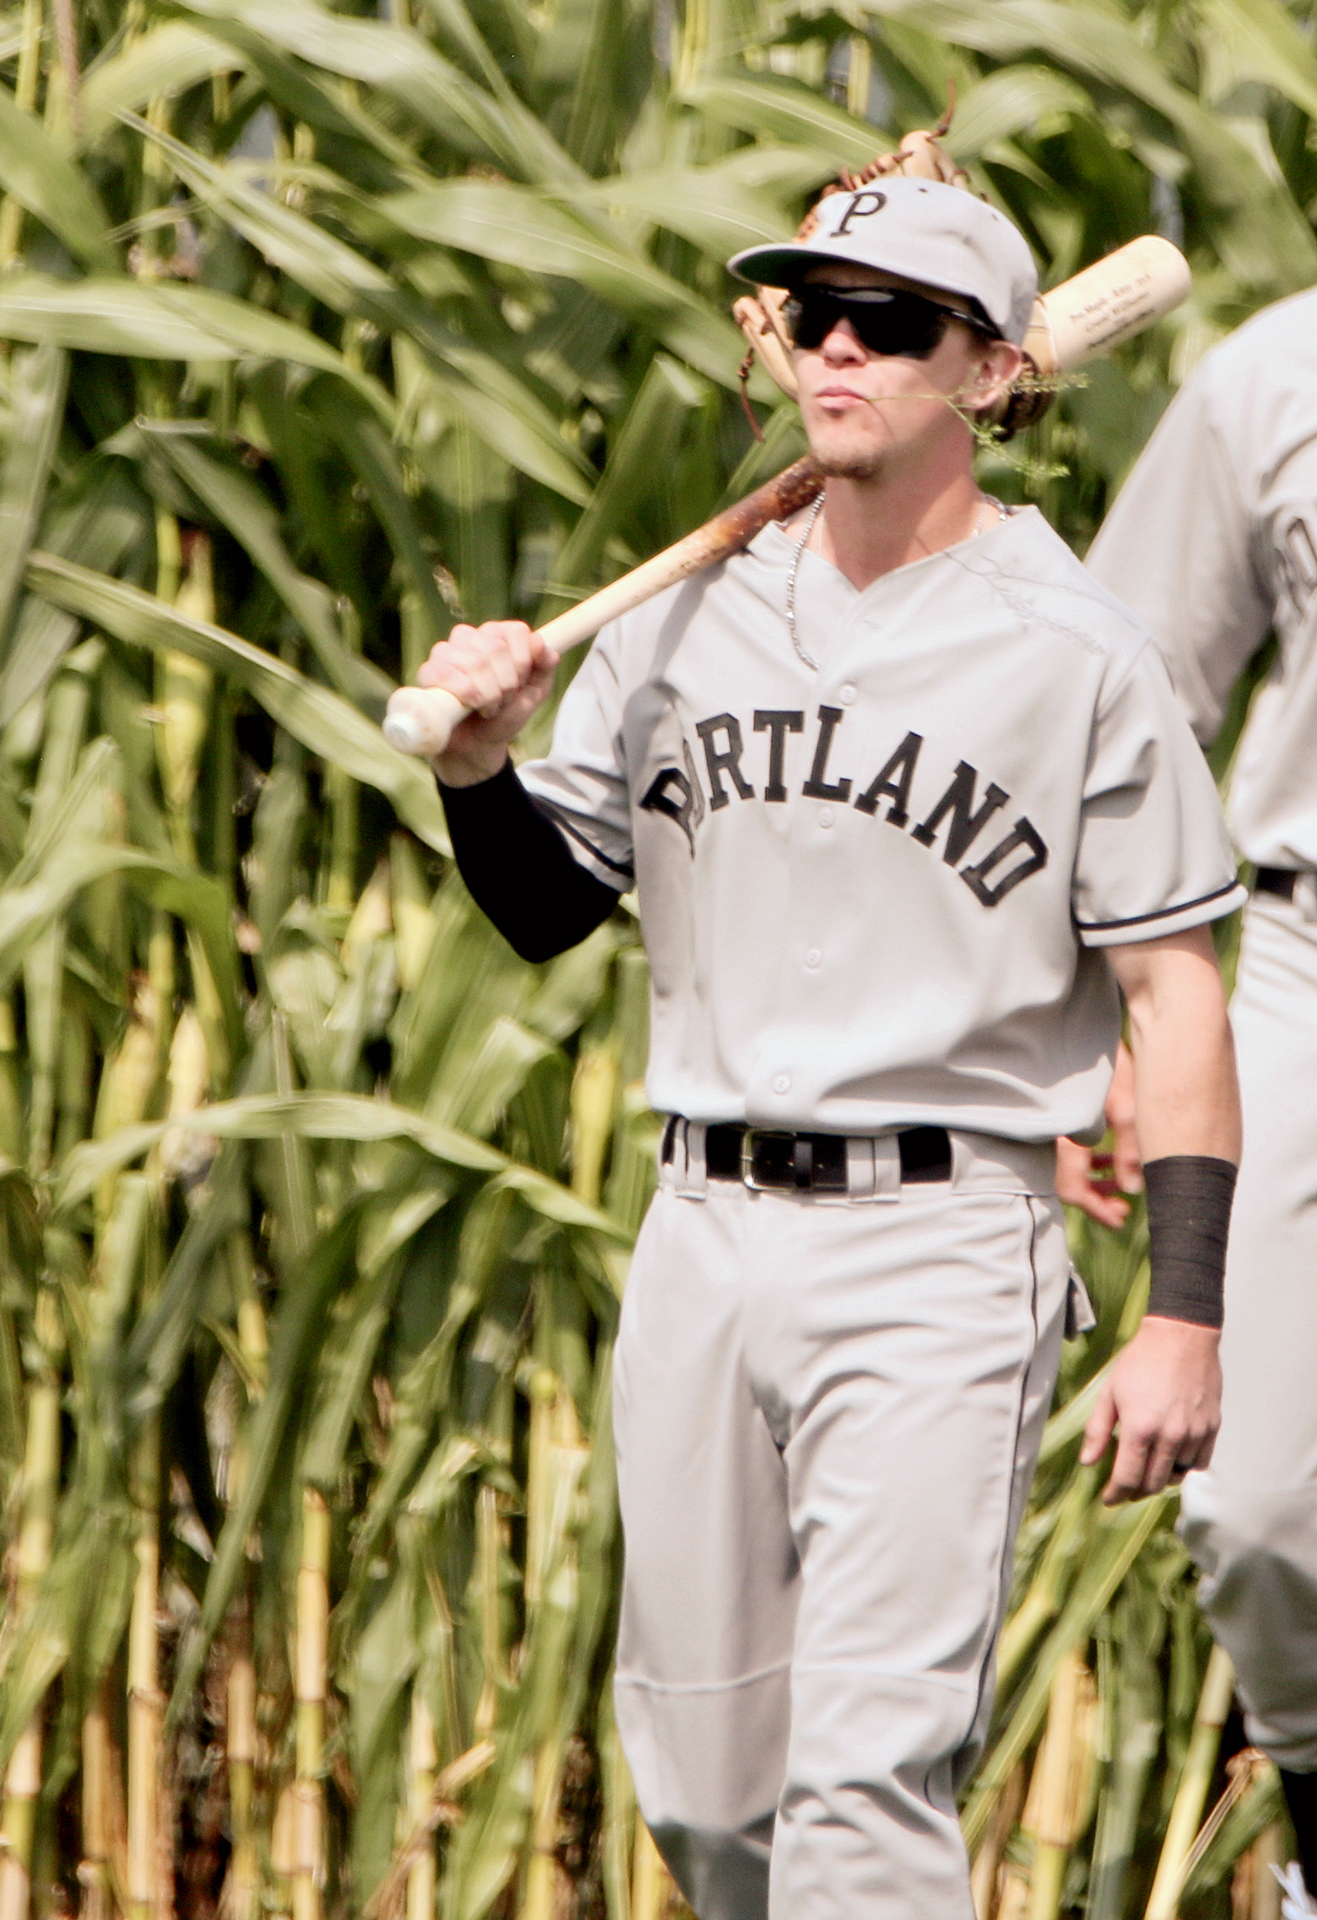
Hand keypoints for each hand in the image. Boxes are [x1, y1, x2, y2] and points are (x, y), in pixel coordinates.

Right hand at [418, 621, 558, 786]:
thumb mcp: (534, 693)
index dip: (523, 661)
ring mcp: (446, 652)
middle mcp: (470, 637)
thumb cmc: (505, 714)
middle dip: (506, 684)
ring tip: (487, 706)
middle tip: (502, 700)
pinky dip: (466, 694)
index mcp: (497, 635)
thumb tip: (543, 647)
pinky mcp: (428, 671)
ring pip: (475, 662)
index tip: (521, 683)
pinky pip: (447, 673)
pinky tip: (470, 705)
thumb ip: (544, 668)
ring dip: (488, 693)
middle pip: (496, 648)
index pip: (515, 631)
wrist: (477, 744)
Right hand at [1055, 1041, 1141, 1226]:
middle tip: (1125, 1209)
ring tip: (1122, 1186)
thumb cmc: (1111, 1064)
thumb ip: (1132, 1151)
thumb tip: (1134, 1188)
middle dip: (1098, 1200)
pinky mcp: (1068, 1115)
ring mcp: (1062, 1125)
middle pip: (1070, 1182)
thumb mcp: (1129, 1107)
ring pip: (1073, 1167)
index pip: (1072, 1189)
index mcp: (1071, 1136)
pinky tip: (1112, 1158)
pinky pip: (1075, 1149)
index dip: (1096, 1211)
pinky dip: (1094, 1160)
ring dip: (1098, 1181)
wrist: (1092, 1028)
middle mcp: (1060, 1133)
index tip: (1121, 1219)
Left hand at [1079, 1315, 1220, 1503]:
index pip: (1128, 1477)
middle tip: (1126, 1488)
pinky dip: (1184, 1465)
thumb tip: (1088, 1462)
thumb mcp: (1109, 1392)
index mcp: (1139, 1427)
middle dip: (1136, 1491)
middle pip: (1153, 1483)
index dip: (1116, 1494)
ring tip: (1148, 1468)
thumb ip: (1097, 1430)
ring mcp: (1193, 1433)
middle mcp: (1169, 1435)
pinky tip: (1172, 1455)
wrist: (1181, 1337)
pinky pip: (1199, 1462)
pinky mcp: (1212, 1427)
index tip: (1109, 1499)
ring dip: (1160, 1478)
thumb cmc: (1141, 1361)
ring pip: (1177, 1475)